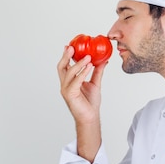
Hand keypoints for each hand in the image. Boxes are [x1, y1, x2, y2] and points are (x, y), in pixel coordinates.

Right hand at [57, 45, 107, 161]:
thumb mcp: (95, 83)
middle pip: (61, 67)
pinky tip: (89, 66)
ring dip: (78, 63)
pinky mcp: (70, 95)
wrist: (91, 117)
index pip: (65, 66)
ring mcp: (66, 90)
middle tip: (72, 47)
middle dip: (66, 56)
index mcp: (69, 81)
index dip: (66, 56)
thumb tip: (103, 60)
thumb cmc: (90, 103)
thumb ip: (97, 72)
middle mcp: (65, 84)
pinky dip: (82, 73)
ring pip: (69, 72)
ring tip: (88, 56)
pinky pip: (75, 81)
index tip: (69, 45)